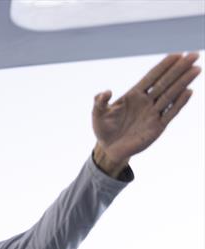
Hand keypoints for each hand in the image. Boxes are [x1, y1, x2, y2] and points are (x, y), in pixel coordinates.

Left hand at [91, 52, 199, 175]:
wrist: (109, 149)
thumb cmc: (103, 129)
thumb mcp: (98, 115)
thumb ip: (99, 102)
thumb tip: (105, 92)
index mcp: (134, 95)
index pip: (152, 77)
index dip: (164, 66)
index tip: (177, 54)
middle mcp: (146, 101)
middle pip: (165, 82)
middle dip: (179, 69)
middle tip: (194, 55)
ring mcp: (153, 113)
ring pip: (171, 94)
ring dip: (184, 82)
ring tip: (196, 69)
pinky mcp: (158, 126)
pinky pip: (170, 112)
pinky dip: (179, 103)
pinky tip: (188, 91)